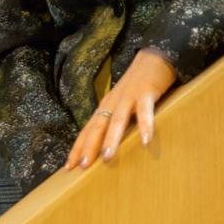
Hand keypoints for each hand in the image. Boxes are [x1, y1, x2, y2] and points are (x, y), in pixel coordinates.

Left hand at [65, 49, 177, 169]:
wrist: (155, 56)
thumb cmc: (138, 86)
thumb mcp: (122, 104)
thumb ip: (116, 121)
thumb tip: (108, 149)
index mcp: (106, 106)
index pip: (88, 129)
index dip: (78, 147)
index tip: (69, 167)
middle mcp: (114, 101)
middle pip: (98, 125)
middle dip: (89, 146)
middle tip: (83, 166)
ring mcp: (129, 96)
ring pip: (118, 119)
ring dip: (111, 138)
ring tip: (107, 157)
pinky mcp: (146, 92)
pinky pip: (145, 111)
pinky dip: (145, 125)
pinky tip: (145, 140)